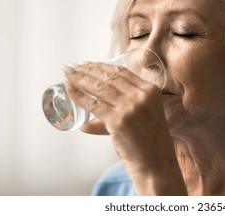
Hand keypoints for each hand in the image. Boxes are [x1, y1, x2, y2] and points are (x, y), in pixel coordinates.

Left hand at [63, 62, 185, 194]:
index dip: (101, 66)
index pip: (121, 72)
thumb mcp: (144, 114)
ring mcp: (130, 107)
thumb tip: (93, 111)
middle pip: (109, 76)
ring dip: (80, 79)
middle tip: (73, 67)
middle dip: (87, 69)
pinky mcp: (118, 121)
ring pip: (100, 87)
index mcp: (150, 90)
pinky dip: (79, 96)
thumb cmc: (149, 140)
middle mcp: (141, 95)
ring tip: (67, 75)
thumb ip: (124, 107)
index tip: (87, 64)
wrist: (156, 161)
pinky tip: (70, 91)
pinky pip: (93, 104)